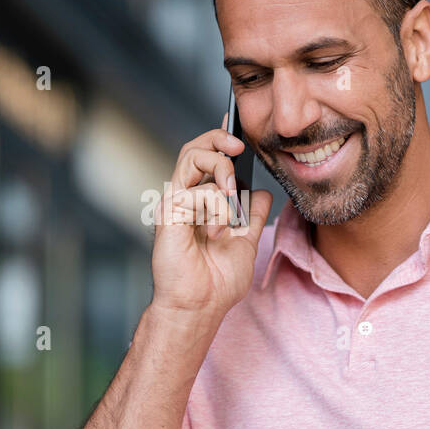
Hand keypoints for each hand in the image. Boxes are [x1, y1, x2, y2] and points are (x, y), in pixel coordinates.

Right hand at [151, 121, 271, 321]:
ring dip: (220, 172)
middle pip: (195, 147)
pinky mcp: (168, 213)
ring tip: (231, 199)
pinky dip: (215, 209)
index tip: (235, 121)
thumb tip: (261, 193)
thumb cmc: (217, 283)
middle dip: (220, 139)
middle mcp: (184, 198)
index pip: (207, 158)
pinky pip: (196, 191)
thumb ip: (252, 217)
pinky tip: (217, 232)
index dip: (219, 137)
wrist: (200, 307)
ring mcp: (174, 204)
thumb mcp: (246, 243)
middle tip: (239, 149)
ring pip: (192, 157)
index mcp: (200, 203)